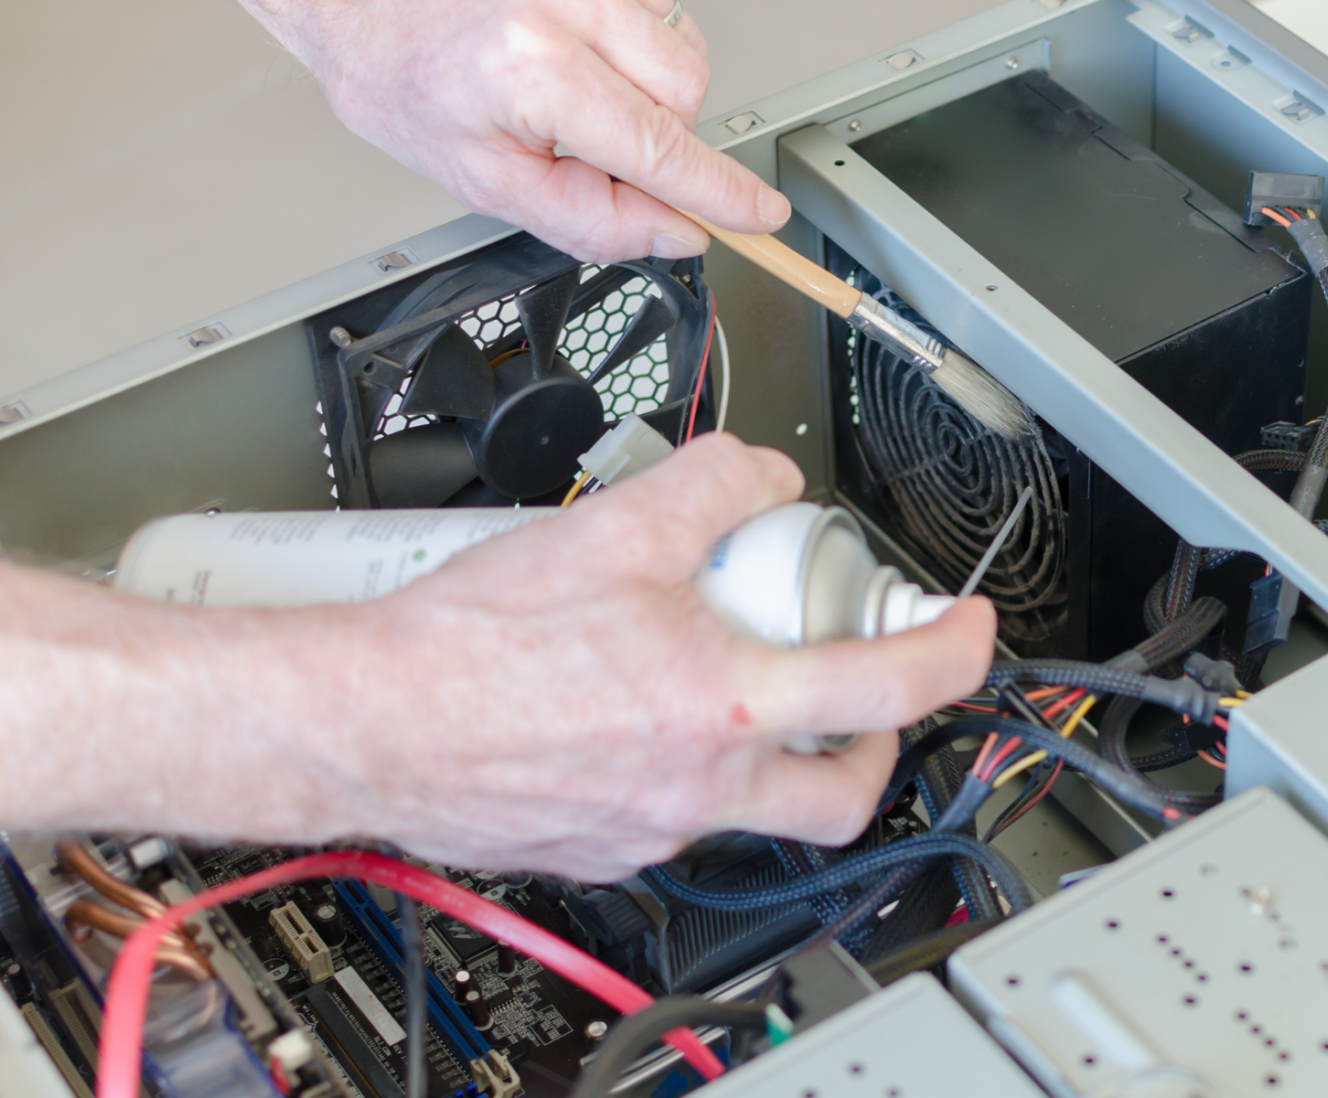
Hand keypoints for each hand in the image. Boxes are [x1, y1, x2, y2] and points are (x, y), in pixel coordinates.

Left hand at [197, 0, 790, 261]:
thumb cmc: (393, 64)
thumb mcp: (475, 174)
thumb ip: (585, 216)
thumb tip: (672, 233)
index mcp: (531, 69)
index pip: (662, 149)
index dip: (721, 193)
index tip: (762, 214)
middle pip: (687, 90)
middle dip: (664, 131)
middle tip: (601, 141)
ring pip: (678, 41)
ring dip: (646, 78)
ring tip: (574, 79)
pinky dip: (629, 29)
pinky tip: (573, 34)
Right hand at [262, 434, 996, 878]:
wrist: (358, 722)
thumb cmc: (467, 646)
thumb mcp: (612, 527)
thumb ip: (711, 487)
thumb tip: (763, 476)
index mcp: (723, 708)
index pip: (889, 689)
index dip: (954, 653)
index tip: (969, 630)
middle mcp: (699, 787)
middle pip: (842, 797)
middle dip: (876, 746)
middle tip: (863, 693)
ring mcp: (649, 831)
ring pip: (752, 808)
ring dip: (771, 750)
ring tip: (733, 685)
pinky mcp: (598, 850)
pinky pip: (674, 818)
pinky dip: (686, 767)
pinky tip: (639, 714)